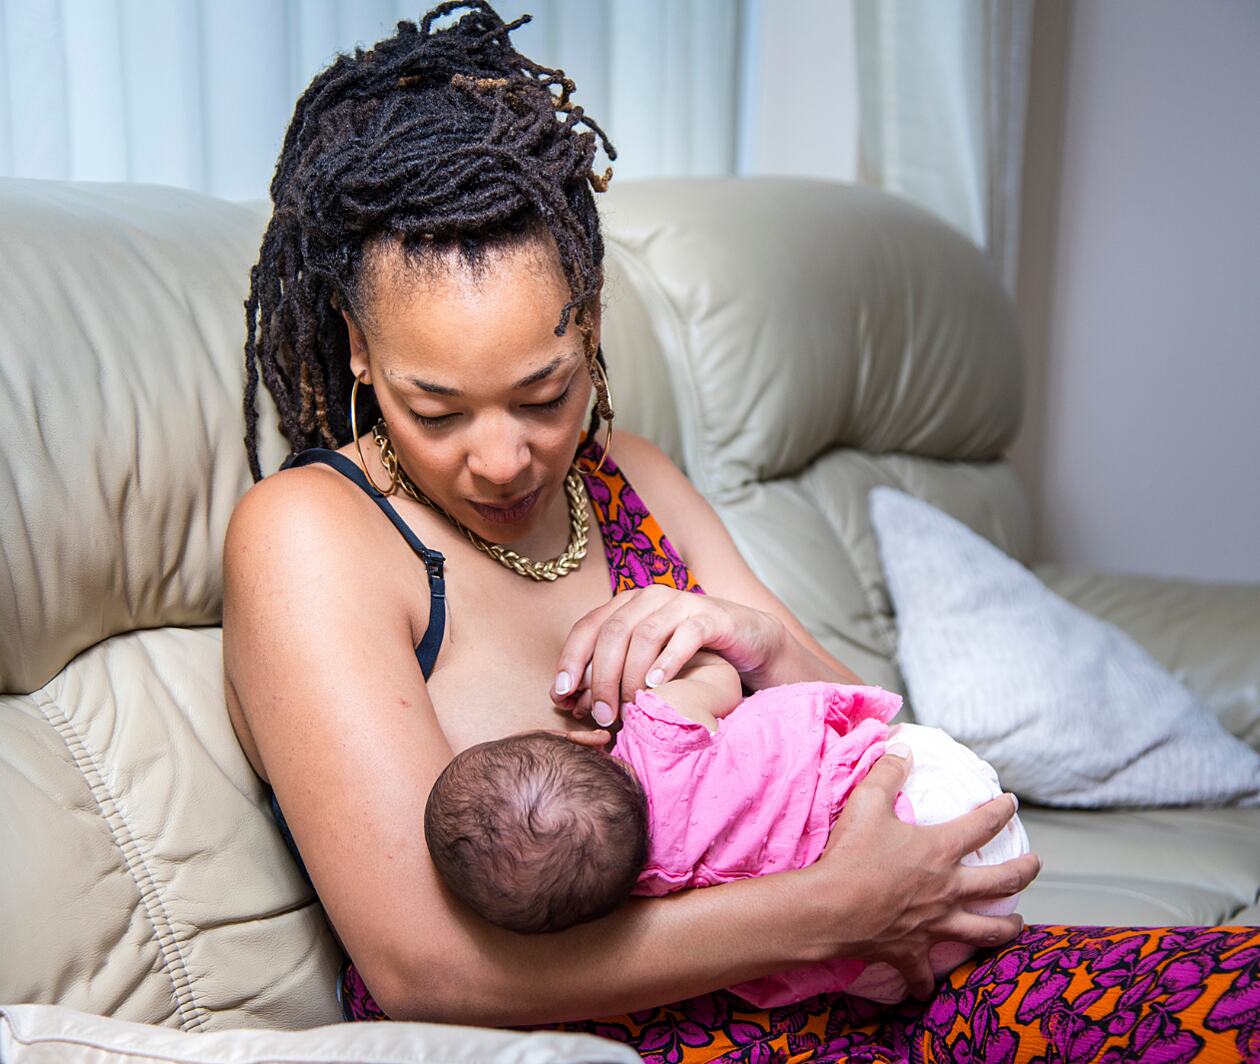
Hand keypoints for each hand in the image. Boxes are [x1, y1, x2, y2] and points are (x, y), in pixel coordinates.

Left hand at [550, 585, 785, 726]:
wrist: (747, 639)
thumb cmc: (689, 654)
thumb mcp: (645, 661)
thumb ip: (611, 672)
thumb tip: (570, 702)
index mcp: (627, 604)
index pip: (587, 627)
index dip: (570, 660)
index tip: (560, 694)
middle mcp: (650, 597)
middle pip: (612, 633)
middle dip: (602, 677)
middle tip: (601, 714)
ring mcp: (682, 603)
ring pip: (644, 635)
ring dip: (631, 676)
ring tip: (629, 707)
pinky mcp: (711, 616)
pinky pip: (685, 636)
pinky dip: (667, 661)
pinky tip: (656, 685)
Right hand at [802, 747, 1040, 1000]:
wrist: (833, 907)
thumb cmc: (851, 854)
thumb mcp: (867, 802)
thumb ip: (887, 772)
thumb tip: (903, 750)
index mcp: (939, 850)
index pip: (982, 826)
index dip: (1000, 811)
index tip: (1011, 803)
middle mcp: (948, 889)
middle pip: (1001, 882)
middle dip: (1024, 871)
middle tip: (1035, 865)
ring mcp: (934, 924)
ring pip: (985, 931)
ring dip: (1004, 928)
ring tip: (1016, 925)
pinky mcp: (911, 951)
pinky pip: (924, 975)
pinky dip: (926, 984)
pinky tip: (928, 990)